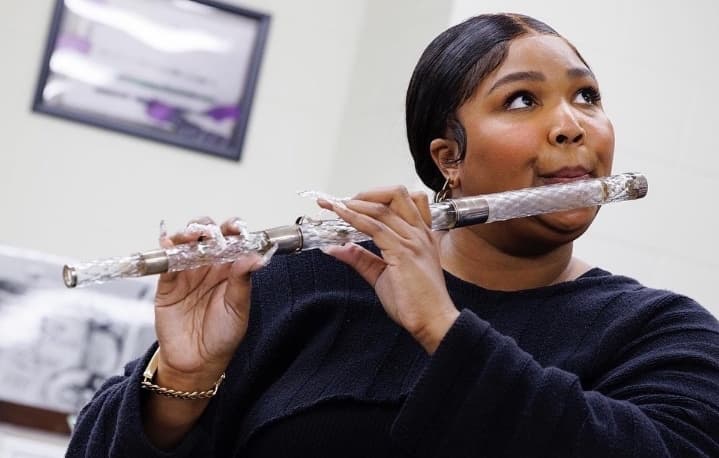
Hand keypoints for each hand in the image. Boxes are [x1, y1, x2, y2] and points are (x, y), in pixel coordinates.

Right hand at [153, 217, 264, 388]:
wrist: (197, 362)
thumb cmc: (223, 336)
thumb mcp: (238, 309)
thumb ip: (242, 281)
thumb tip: (255, 257)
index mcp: (230, 269)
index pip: (232, 241)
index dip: (233, 230)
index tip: (235, 227)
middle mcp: (208, 266)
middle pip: (206, 236)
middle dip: (207, 227)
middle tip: (211, 232)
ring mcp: (187, 273)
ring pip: (185, 244)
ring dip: (187, 234)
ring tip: (192, 236)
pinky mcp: (167, 283)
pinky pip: (165, 262)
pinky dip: (166, 250)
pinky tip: (169, 244)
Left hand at [318, 187, 458, 353]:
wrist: (433, 322)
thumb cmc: (417, 303)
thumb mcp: (382, 276)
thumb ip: (362, 259)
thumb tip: (339, 248)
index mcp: (420, 236)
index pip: (401, 203)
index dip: (373, 196)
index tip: (348, 201)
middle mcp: (419, 233)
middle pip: (396, 194)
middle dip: (366, 193)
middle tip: (344, 202)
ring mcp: (413, 241)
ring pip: (382, 208)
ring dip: (354, 204)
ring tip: (336, 206)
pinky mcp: (404, 252)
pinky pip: (375, 227)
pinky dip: (354, 218)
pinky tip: (341, 216)